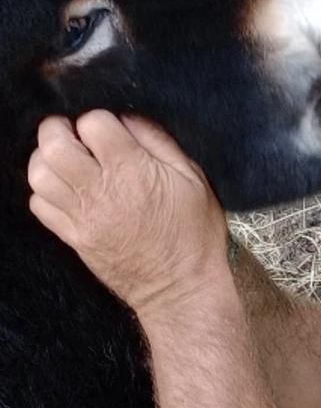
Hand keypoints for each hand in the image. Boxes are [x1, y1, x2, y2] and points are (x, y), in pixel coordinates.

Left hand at [27, 112, 229, 316]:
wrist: (181, 288)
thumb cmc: (194, 234)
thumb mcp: (194, 181)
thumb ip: (160, 144)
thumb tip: (130, 119)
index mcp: (133, 171)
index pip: (93, 123)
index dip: (99, 120)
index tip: (109, 129)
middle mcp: (101, 190)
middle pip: (53, 145)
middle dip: (57, 130)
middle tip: (71, 132)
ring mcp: (82, 216)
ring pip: (39, 175)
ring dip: (46, 160)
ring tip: (64, 160)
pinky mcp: (73, 237)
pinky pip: (39, 206)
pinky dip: (44, 192)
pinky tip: (64, 190)